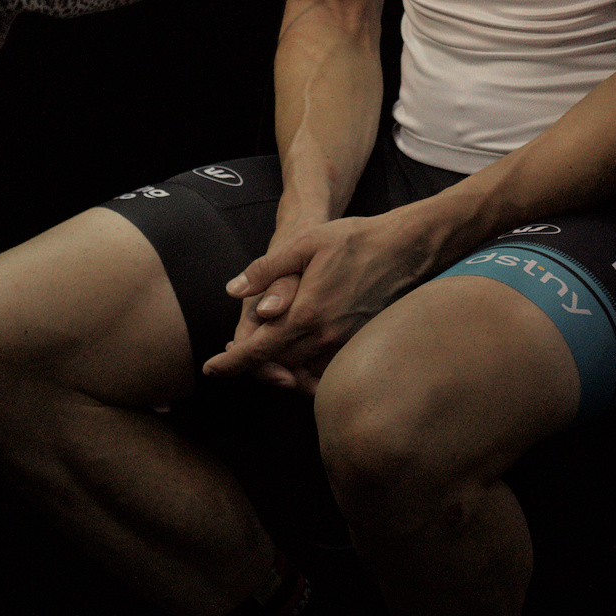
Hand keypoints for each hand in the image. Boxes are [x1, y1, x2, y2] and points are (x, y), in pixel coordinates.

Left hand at [202, 212, 423, 391]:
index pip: (258, 350)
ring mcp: (343, 345)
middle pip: (275, 367)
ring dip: (276, 371)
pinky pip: (324, 373)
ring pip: (299, 374)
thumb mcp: (305, 243)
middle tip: (230, 356)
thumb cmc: (354, 240)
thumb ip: (266, 269)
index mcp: (306, 313)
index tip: (211, 369)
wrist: (404, 249)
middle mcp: (324, 337)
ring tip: (259, 361)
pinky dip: (304, 374)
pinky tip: (296, 363)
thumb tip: (233, 290)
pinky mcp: (357, 346)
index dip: (231, 363)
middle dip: (249, 366)